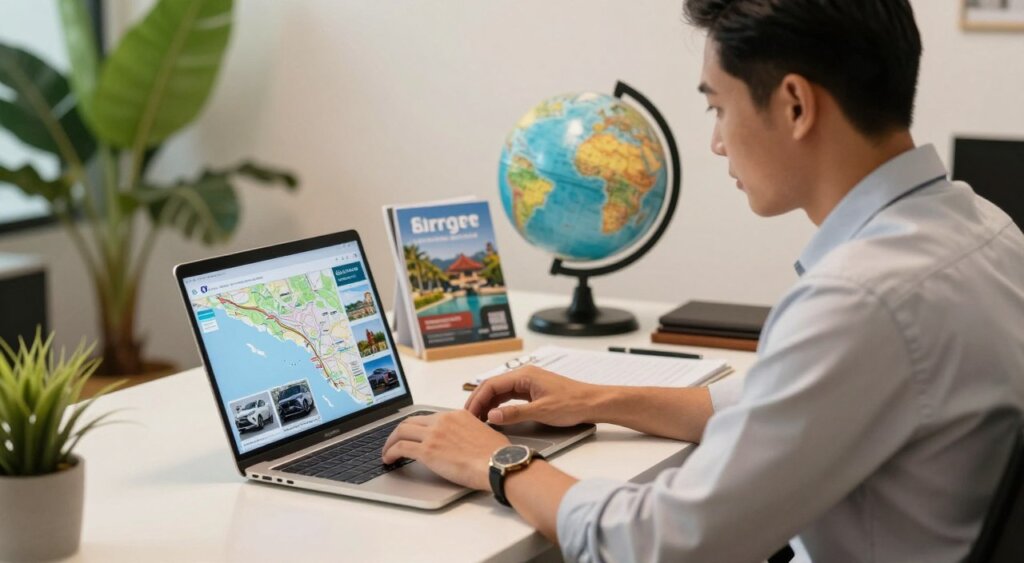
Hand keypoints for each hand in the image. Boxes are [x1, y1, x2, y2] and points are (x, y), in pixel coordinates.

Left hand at [381, 410, 509, 490]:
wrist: (499, 463)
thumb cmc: (497, 454)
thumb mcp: (483, 432)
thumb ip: (468, 432)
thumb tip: (463, 442)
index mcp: (455, 415)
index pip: (427, 418)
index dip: (415, 427)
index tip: (411, 435)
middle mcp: (442, 421)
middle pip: (410, 421)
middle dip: (398, 432)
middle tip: (394, 442)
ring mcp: (433, 435)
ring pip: (401, 432)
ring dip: (390, 442)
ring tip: (387, 452)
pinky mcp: (427, 451)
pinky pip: (401, 448)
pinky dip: (390, 452)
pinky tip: (389, 459)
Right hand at [464, 365, 602, 426]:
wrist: (593, 403)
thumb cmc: (572, 404)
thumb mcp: (542, 411)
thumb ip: (515, 414)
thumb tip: (491, 416)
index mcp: (524, 375)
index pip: (491, 384)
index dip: (477, 399)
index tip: (469, 414)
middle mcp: (524, 376)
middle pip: (493, 386)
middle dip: (479, 401)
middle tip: (468, 418)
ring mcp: (528, 383)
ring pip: (500, 392)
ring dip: (488, 404)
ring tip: (478, 419)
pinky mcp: (533, 392)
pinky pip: (509, 397)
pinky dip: (499, 406)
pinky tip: (494, 416)